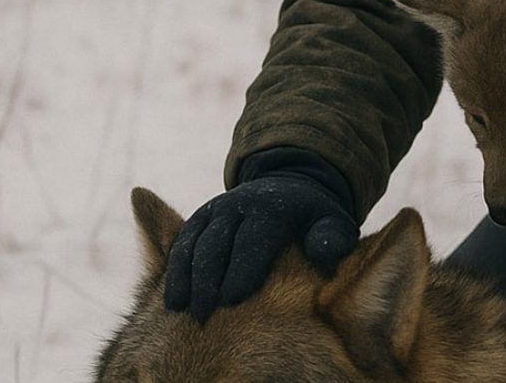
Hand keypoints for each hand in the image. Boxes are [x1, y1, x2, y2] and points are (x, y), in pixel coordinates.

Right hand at [163, 170, 358, 321]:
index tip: (232, 299)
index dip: (241, 268)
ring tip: (179, 310)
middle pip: (215, 242)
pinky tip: (172, 299)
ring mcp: (215, 211)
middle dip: (207, 278)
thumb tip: (325, 254)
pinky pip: (180, 243)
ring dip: (183, 276)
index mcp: (274, 207)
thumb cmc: (315, 220)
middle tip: (202, 316)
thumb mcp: (334, 224)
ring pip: (191, 243)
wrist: (292, 189)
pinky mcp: (199, 220)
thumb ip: (332, 240)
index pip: (253, 239)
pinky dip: (174, 269)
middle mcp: (239, 205)